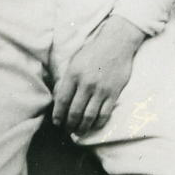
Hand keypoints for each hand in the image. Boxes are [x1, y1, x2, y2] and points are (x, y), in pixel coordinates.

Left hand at [52, 14, 145, 136]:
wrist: (117, 43)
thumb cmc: (93, 52)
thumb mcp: (74, 62)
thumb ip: (66, 80)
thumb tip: (58, 99)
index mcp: (73, 74)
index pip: (62, 101)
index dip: (58, 115)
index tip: (57, 122)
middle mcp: (86, 84)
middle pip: (74, 112)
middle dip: (69, 125)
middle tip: (67, 130)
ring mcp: (101, 90)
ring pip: (89, 116)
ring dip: (82, 128)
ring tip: (78, 132)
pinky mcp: (114, 93)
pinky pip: (104, 114)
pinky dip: (98, 124)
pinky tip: (93, 126)